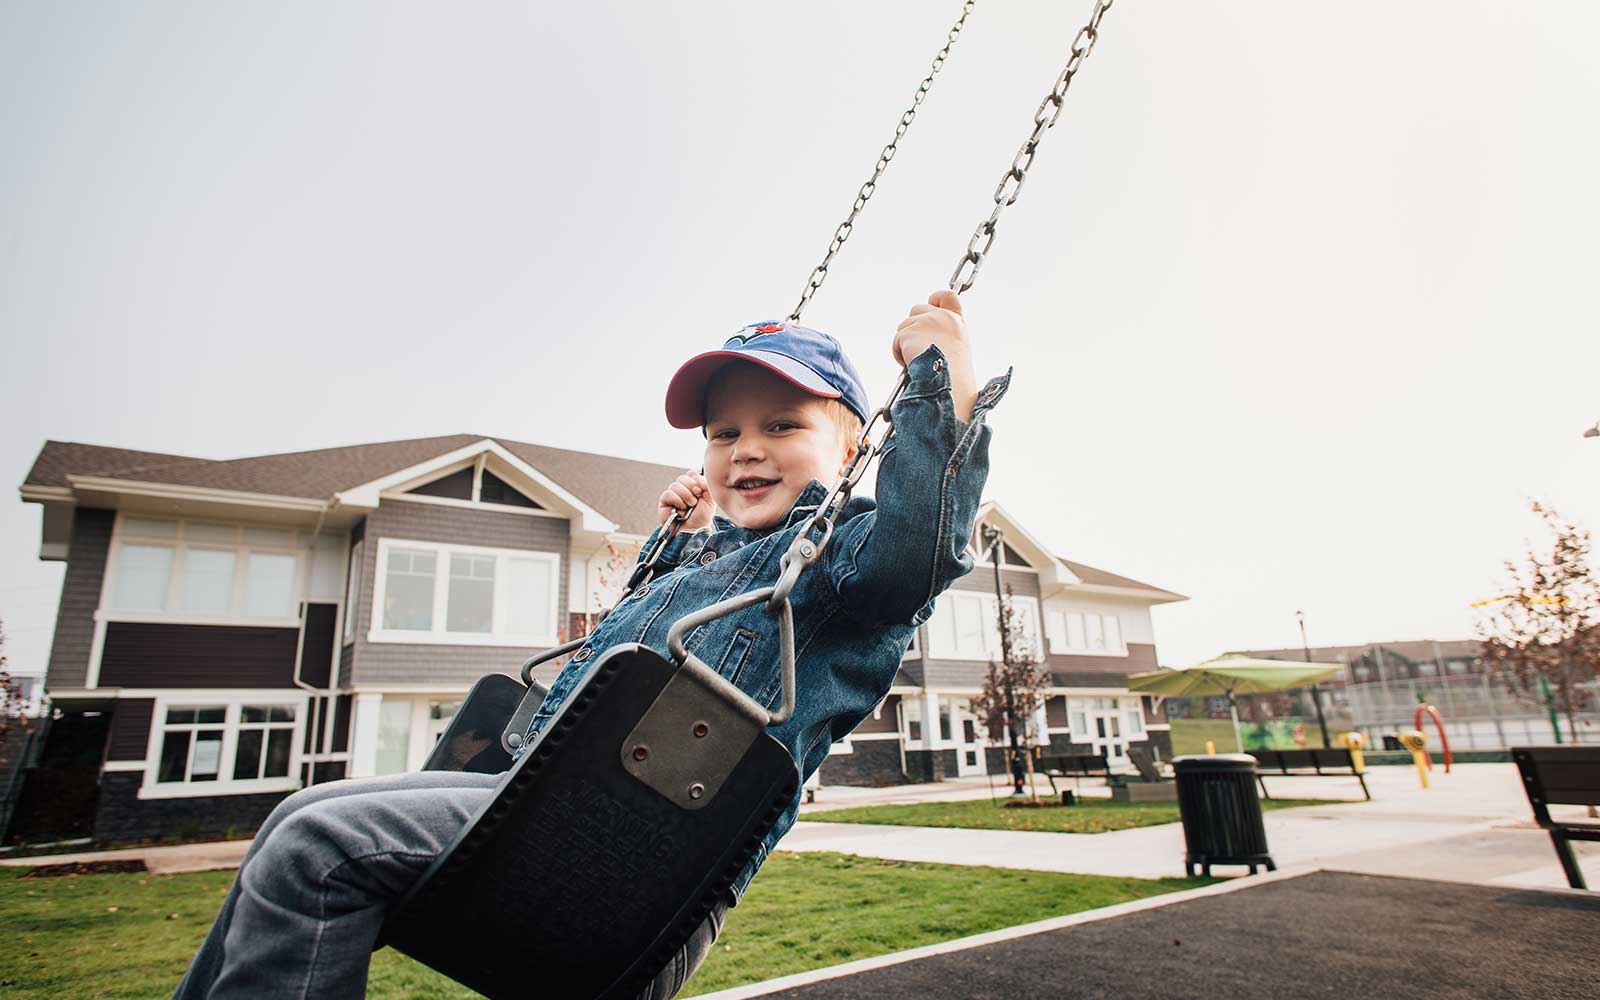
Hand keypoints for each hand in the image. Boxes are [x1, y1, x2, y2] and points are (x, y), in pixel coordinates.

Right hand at [658, 471, 713, 530]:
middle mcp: (682, 490)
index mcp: (693, 487)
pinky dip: (676, 500)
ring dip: (685, 495)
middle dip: (692, 486)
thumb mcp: (710, 499)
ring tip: (690, 505)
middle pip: (683, 477)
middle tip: (697, 496)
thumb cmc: (701, 517)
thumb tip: (696, 474)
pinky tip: (680, 508)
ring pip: (675, 485)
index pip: (691, 473)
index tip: (701, 488)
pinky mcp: (664, 502)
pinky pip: (668, 493)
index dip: (696, 478)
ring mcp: (673, 495)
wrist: (693, 531)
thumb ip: (706, 484)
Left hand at [893, 290, 978, 421]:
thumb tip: (924, 336)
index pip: (948, 296)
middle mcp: (942, 317)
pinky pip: (896, 341)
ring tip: (917, 361)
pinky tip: (910, 364)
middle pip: (916, 309)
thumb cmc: (953, 376)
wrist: (948, 386)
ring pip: (903, 326)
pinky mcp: (909, 332)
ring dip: (905, 343)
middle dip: (913, 327)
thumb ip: (944, 335)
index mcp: (956, 322)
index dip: (936, 298)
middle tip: (918, 348)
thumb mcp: (956, 350)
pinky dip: (899, 353)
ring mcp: (925, 323)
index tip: (931, 303)